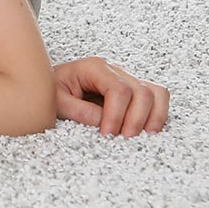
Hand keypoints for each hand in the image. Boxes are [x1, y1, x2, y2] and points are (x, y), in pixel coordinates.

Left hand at [52, 57, 168, 136]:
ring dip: (153, 117)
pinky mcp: (134, 91)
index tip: (107, 134)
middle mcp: (115, 71)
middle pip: (141, 91)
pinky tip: (148, 131)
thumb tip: (103, 122)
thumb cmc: (53, 90)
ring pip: (156, 93)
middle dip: (136, 119)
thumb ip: (78, 110)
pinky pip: (157, 99)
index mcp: (94, 68)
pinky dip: (157, 115)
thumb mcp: (56, 101)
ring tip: (143, 137)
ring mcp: (127, 79)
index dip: (117, 114)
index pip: (118, 90)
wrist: (50, 84)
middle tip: (124, 139)